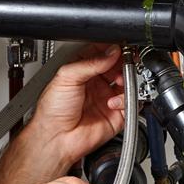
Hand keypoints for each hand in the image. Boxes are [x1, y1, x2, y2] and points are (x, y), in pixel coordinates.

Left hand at [26, 44, 125, 173]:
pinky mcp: (116, 114)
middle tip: (126, 61)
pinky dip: (126, 100)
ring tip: (119, 81)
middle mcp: (96, 83)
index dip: (112, 48)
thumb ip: (90, 62)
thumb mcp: (66, 77)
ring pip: (128, 82)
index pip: (102, 52)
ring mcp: (106, 97)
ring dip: (127, 80)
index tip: (120, 46)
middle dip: (124, 62)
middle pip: (119, 66)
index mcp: (82, 71)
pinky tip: (112, 102)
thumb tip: (111, 52)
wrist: (55, 138)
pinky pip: (131, 103)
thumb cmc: (52, 111)